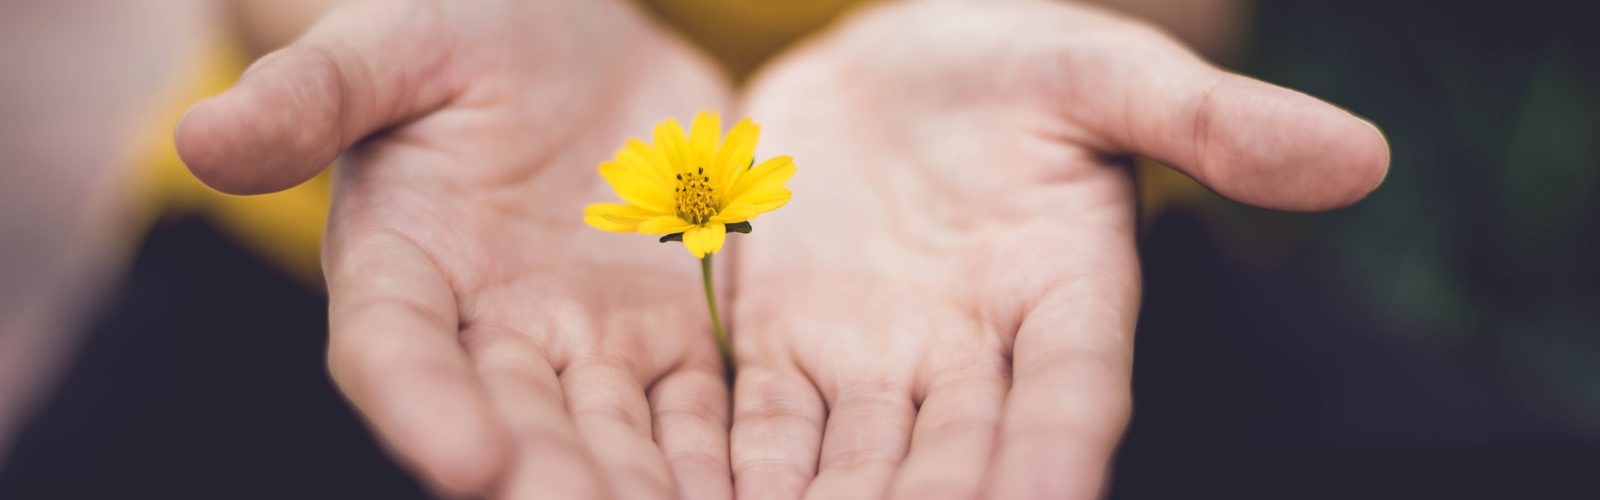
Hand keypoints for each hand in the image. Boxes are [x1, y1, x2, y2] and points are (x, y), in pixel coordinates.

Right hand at [176, 1, 733, 497]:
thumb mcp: (392, 42)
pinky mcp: (671, 337)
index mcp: (401, 266)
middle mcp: (490, 330)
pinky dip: (724, 461)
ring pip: (617, 438)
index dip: (423, 409)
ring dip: (647, 492)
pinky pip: (700, 411)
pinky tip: (762, 495)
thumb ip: (315, 94)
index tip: (468, 463)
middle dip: (557, 483)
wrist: (570, 38)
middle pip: (518, 423)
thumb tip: (200, 140)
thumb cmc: (462, 28)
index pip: (397, 351)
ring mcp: (587, 343)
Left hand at [728, 1, 1387, 498]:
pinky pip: (766, 430)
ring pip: (858, 470)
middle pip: (958, 461)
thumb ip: (1210, 120)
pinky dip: (746, 479)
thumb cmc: (1008, 60)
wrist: (884, 64)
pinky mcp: (785, 352)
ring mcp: (875, 361)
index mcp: (1066, 294)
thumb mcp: (1100, 71)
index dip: (1060, 456)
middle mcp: (974, 355)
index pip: (1073, 395)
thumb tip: (1362, 157)